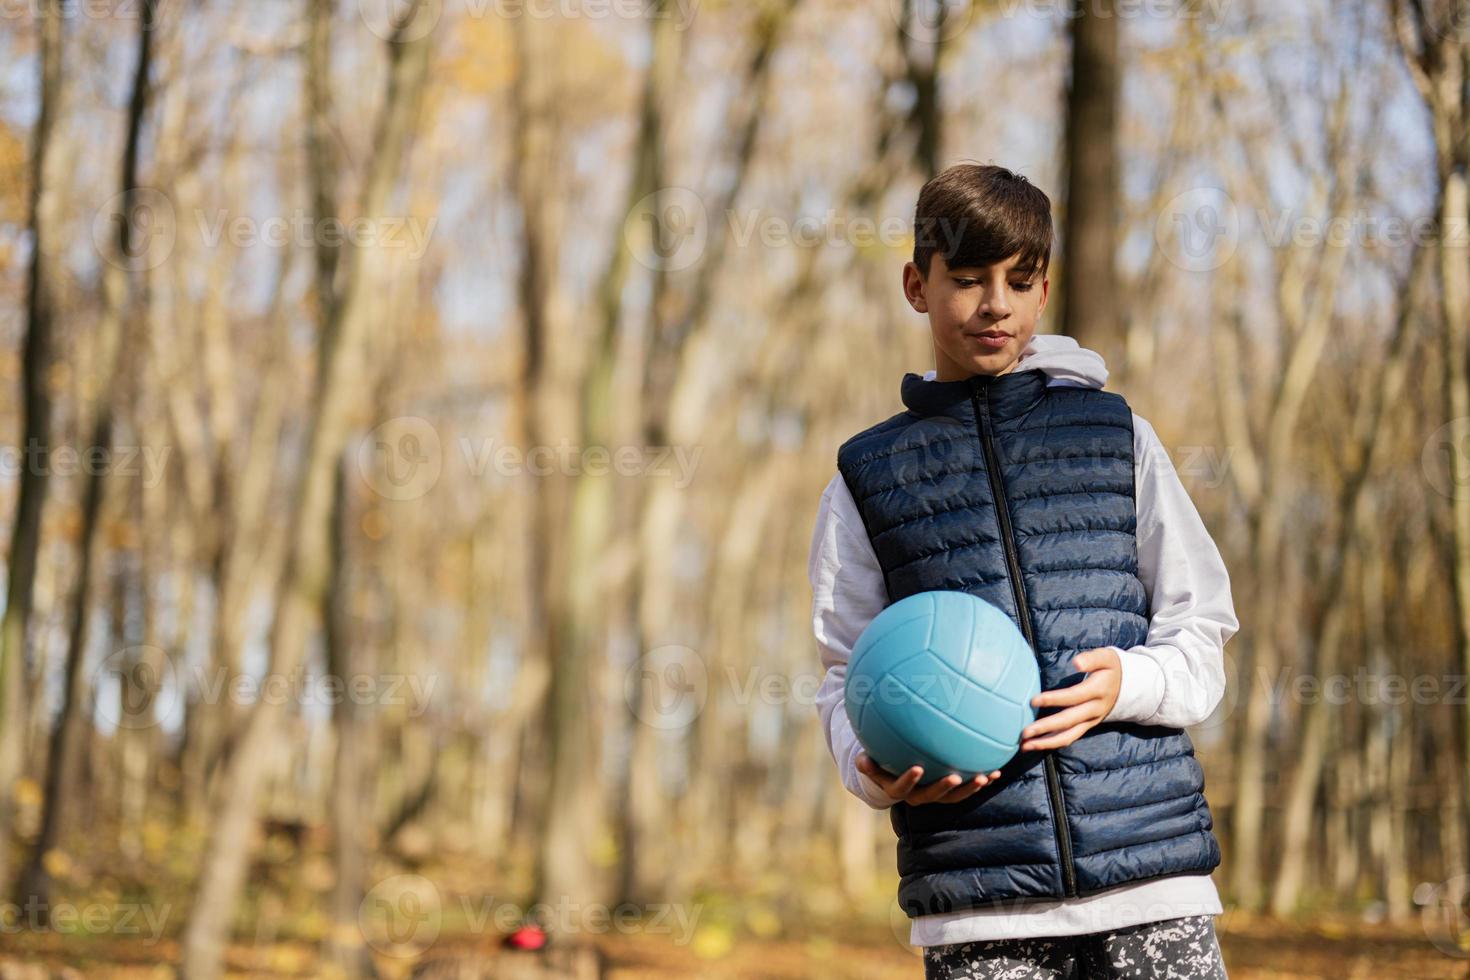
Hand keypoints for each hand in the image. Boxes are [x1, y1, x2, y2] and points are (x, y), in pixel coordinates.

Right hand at [856, 751, 1002, 804]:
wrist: (893, 776)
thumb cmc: (879, 763)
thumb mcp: (868, 761)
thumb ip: (865, 763)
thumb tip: (860, 759)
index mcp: (898, 789)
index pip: (902, 788)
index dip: (909, 780)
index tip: (917, 768)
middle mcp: (918, 796)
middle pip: (933, 796)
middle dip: (944, 788)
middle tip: (955, 778)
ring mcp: (936, 794)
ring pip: (954, 797)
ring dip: (970, 789)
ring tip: (985, 777)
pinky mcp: (950, 790)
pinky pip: (966, 787)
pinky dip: (980, 780)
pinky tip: (996, 770)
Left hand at [1021, 647, 1121, 751]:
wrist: (1129, 688)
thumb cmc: (1111, 668)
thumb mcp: (1106, 658)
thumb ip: (1091, 659)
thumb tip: (1076, 663)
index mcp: (1098, 691)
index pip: (1073, 697)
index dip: (1054, 699)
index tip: (1033, 701)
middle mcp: (1094, 710)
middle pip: (1069, 721)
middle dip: (1046, 728)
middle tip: (1024, 732)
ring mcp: (1091, 721)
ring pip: (1069, 736)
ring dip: (1046, 743)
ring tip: (1025, 746)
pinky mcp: (1086, 727)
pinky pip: (1069, 738)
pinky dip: (1052, 743)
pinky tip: (1035, 745)